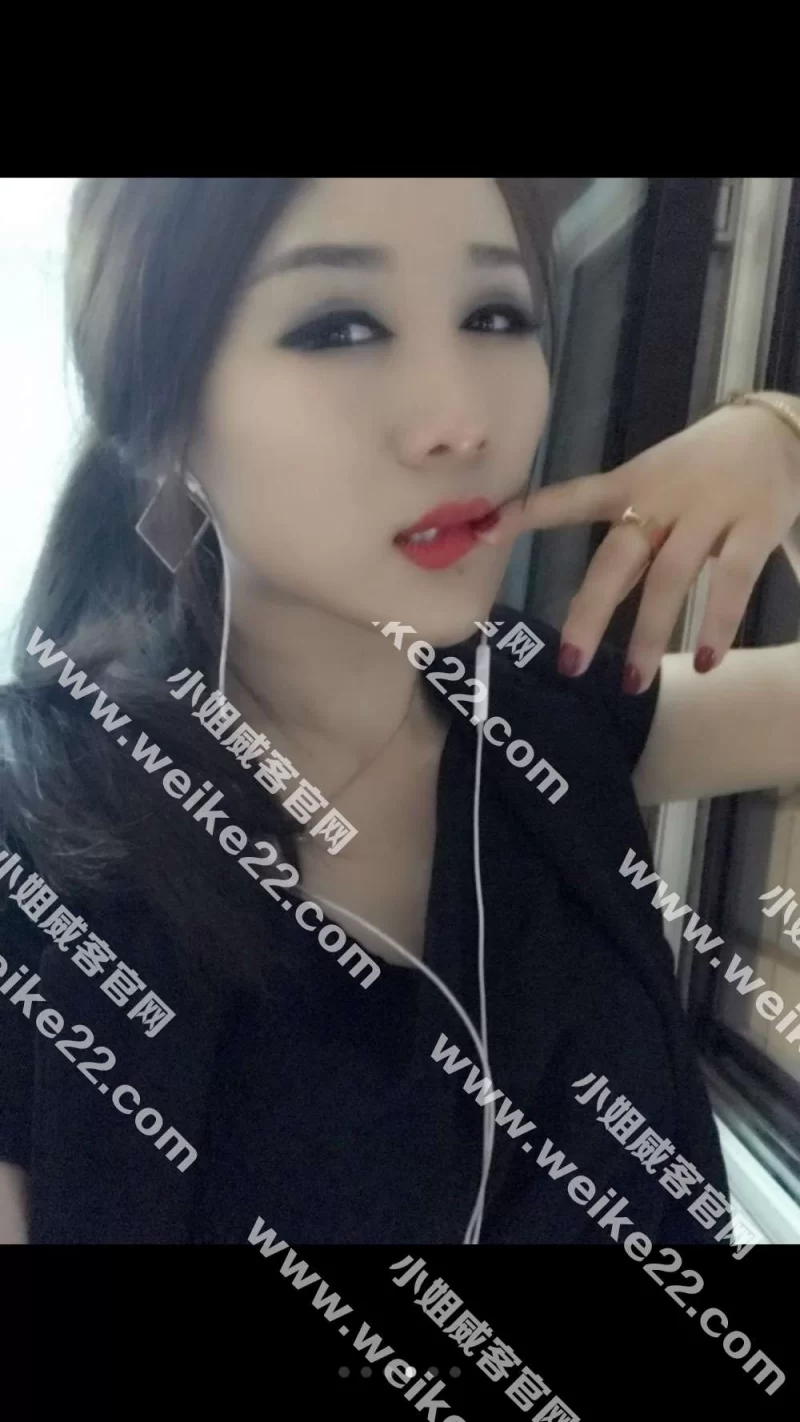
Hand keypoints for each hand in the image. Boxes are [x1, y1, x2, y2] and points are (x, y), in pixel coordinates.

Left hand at [480, 398, 799, 692]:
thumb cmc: (706, 465)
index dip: (531, 513)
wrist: (782, 427)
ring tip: (632, 683)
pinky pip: (734, 580)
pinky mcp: (755, 524)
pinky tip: (704, 661)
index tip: (485, 531)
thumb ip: (628, 535)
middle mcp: (662, 498)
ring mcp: (709, 511)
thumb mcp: (658, 484)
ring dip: (648, 634)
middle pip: (617, 559)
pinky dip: (719, 623)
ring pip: (670, 579)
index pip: (574, 497)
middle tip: (569, 663)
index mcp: (633, 483)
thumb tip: (582, 592)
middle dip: (590, 611)